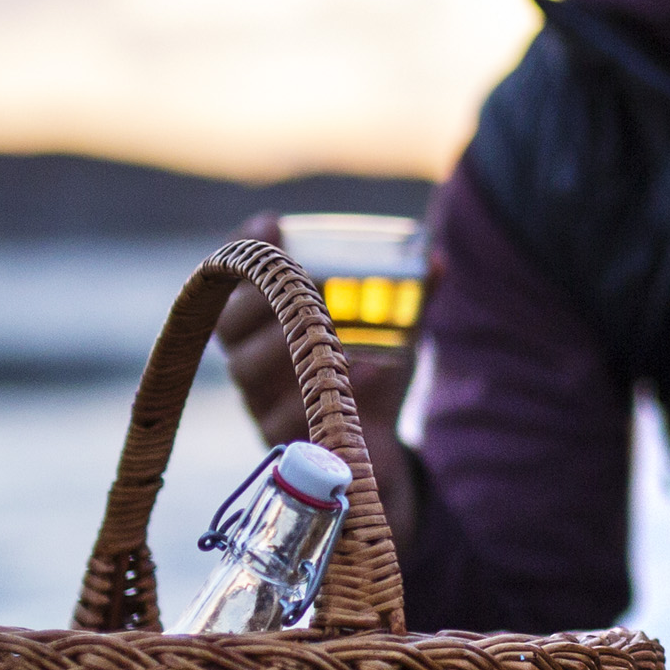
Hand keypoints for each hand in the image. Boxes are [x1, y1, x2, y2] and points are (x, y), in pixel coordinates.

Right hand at [216, 213, 417, 501]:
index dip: (248, 250)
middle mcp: (251, 360)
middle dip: (266, 296)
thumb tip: (437, 260)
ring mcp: (260, 400)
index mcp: (264, 325)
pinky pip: (287, 415)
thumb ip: (409, 297)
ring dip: (291, 344)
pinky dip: (324, 391)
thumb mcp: (389, 332)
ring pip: (250, 369)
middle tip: (304, 282)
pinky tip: (362, 376)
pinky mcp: (278, 440)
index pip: (235, 279)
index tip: (271, 223)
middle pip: (231, 322)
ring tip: (331, 334)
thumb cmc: (369, 376)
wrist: (375, 446)